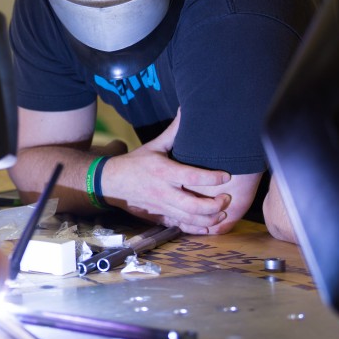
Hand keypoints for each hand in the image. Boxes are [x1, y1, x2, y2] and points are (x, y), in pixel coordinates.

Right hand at [102, 109, 232, 234]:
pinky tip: (210, 225)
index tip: (227, 175)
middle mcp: (163, 191)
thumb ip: (174, 131)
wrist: (111, 183)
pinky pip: (181, 227)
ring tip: (223, 213)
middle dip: (215, 205)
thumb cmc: (136, 163)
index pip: (192, 176)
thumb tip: (186, 109)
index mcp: (163, 171)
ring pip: (189, 219)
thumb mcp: (154, 146)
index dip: (212, 178)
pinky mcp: (159, 218)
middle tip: (227, 198)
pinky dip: (198, 229)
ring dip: (210, 219)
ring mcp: (161, 207)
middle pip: (193, 205)